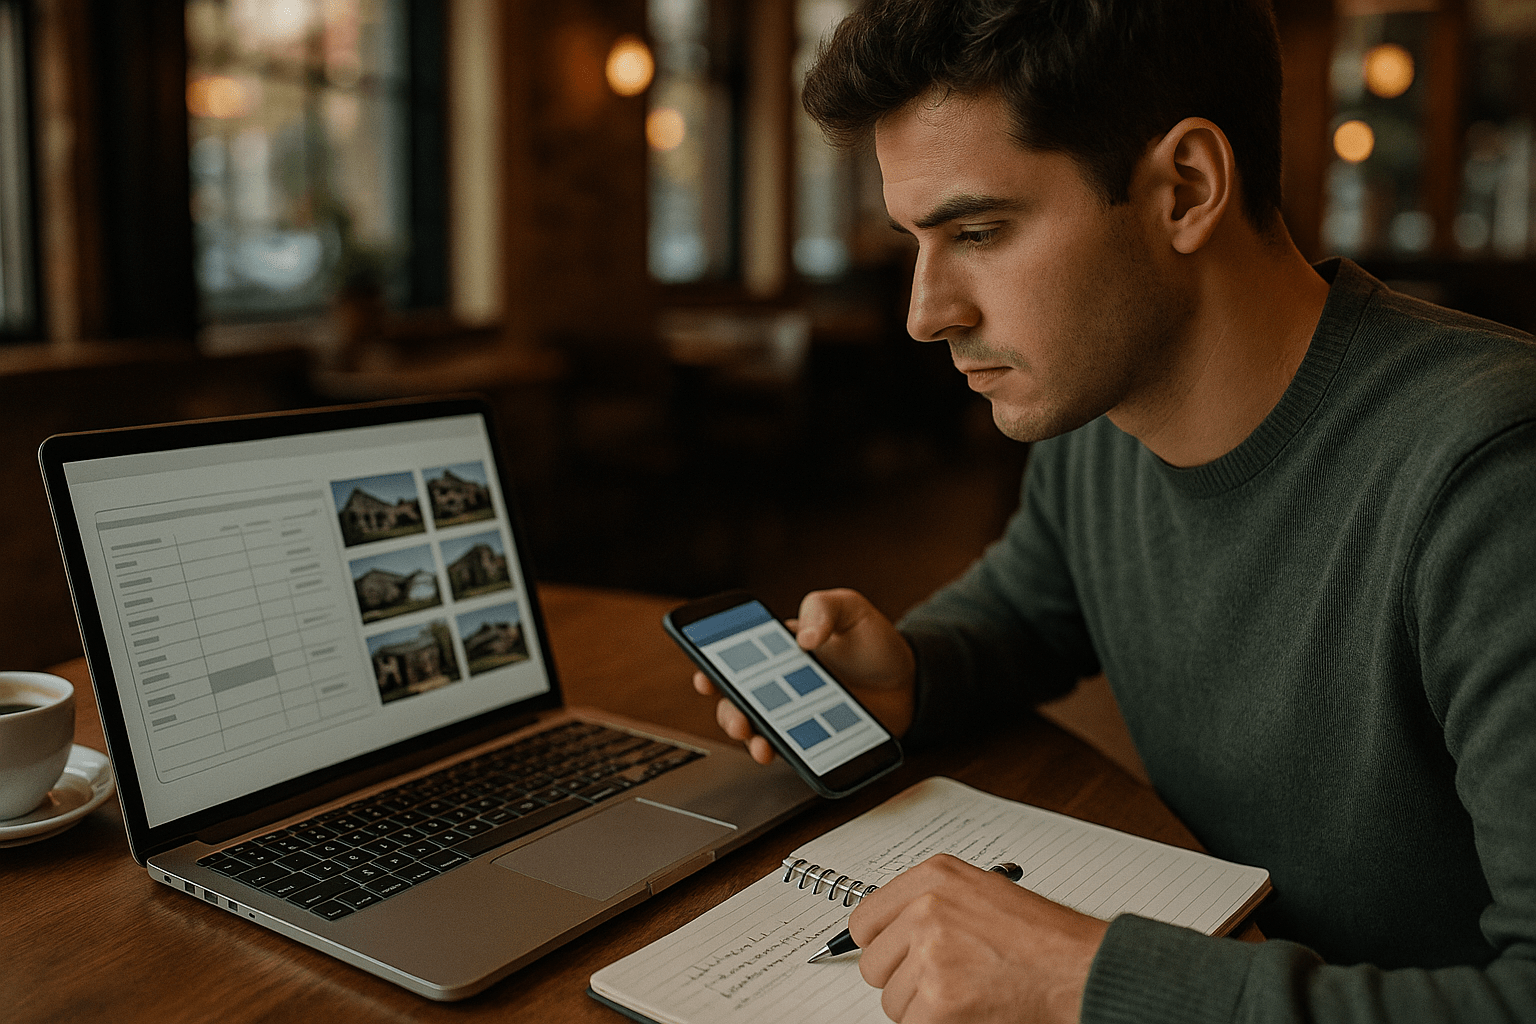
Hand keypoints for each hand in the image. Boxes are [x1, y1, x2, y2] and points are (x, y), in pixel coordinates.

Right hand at [692, 588, 916, 764]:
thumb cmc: (876, 642)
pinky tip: (782, 753)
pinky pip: (789, 750)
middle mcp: (781, 684)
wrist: (914, 683)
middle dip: (728, 710)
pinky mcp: (814, 740)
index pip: (737, 658)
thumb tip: (803, 637)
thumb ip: (823, 607)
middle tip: (737, 717)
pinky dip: (781, 754)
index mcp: (780, 650)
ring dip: (748, 737)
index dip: (713, 666)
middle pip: (738, 699)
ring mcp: (796, 714)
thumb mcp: (851, 609)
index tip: (706, 675)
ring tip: (756, 742)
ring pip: (757, 729)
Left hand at [848, 854, 1108, 1023]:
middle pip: (874, 963)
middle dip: (903, 979)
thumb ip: (932, 903)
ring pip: (892, 1000)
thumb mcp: (981, 892)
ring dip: (922, 1006)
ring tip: (966, 992)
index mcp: (933, 878)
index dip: (883, 944)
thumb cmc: (1043, 936)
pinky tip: (969, 1010)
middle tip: (942, 980)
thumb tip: (893, 930)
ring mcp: (930, 955)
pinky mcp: (938, 1000)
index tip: (895, 954)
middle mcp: (926, 910)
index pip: (866, 919)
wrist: (1079, 969)